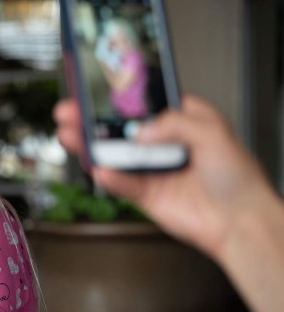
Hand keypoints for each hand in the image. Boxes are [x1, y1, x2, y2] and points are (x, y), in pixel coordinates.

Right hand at [53, 95, 275, 258]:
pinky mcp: (146, 194)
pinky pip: (122, 184)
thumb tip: (140, 130)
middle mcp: (163, 144)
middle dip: (92, 119)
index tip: (97, 88)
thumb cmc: (238, 178)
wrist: (240, 223)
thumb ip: (174, 123)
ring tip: (70, 135)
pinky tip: (98, 168)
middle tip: (71, 111)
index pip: (144, 103)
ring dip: (91, 145)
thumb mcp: (213, 133)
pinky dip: (109, 177)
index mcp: (181, 121)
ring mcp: (152, 169)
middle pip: (121, 128)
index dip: (121, 95)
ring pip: (115, 154)